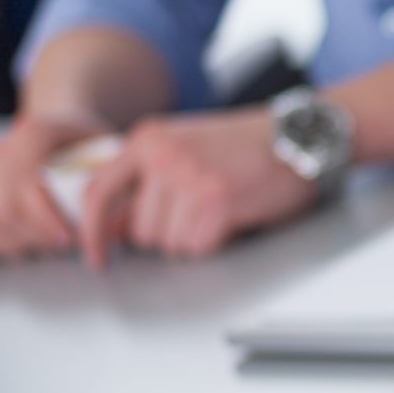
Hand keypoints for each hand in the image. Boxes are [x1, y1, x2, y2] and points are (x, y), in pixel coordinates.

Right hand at [0, 111, 106, 262]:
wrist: (66, 128)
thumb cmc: (95, 148)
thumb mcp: (114, 152)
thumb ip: (115, 182)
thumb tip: (118, 227)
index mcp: (36, 131)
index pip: (26, 181)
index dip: (44, 218)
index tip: (67, 239)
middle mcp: (2, 150)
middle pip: (4, 208)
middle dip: (35, 237)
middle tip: (62, 245)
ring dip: (15, 245)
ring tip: (43, 245)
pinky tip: (13, 248)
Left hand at [76, 110, 318, 268]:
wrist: (300, 136)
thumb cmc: (246, 147)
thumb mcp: (184, 145)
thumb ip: (147, 178)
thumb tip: (117, 226)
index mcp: (147, 139)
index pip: (97, 192)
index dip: (93, 232)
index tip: (97, 256)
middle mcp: (162, 154)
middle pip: (138, 230)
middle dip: (166, 234)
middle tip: (198, 214)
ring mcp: (188, 175)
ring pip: (168, 243)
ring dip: (193, 239)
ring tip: (218, 210)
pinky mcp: (217, 198)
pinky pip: (198, 246)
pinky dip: (215, 242)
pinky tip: (232, 217)